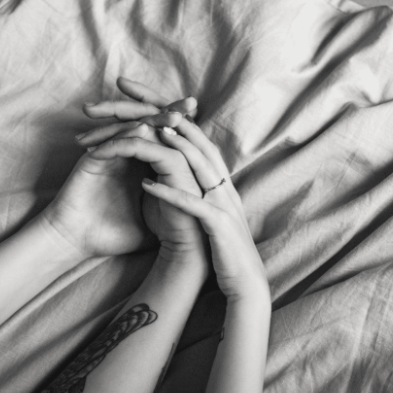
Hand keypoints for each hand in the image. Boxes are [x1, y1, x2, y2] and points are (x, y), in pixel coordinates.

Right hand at [67, 78, 204, 258]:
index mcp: (141, 166)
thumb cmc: (111, 236)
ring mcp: (109, 154)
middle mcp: (126, 156)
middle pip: (151, 126)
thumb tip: (205, 219)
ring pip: (133, 128)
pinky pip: (112, 141)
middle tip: (192, 102)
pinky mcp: (92, 159)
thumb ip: (172, 214)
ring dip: (154, 120)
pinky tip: (145, 129)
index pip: (165, 141)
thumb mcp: (152, 224)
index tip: (207, 122)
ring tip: (175, 115)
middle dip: (171, 112)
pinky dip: (128, 134)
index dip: (184, 129)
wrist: (77, 244)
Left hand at [140, 118, 268, 301]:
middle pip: (204, 148)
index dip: (188, 126)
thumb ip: (202, 195)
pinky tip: (147, 184)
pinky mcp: (218, 226)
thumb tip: (184, 179)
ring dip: (179, 149)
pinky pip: (191, 204)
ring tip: (156, 132)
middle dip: (182, 125)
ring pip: (202, 168)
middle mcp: (227, 191)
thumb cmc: (226, 253)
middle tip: (157, 107)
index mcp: (225, 188)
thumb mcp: (213, 216)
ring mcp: (225, 206)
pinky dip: (169, 192)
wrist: (245, 285)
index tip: (166, 111)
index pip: (206, 148)